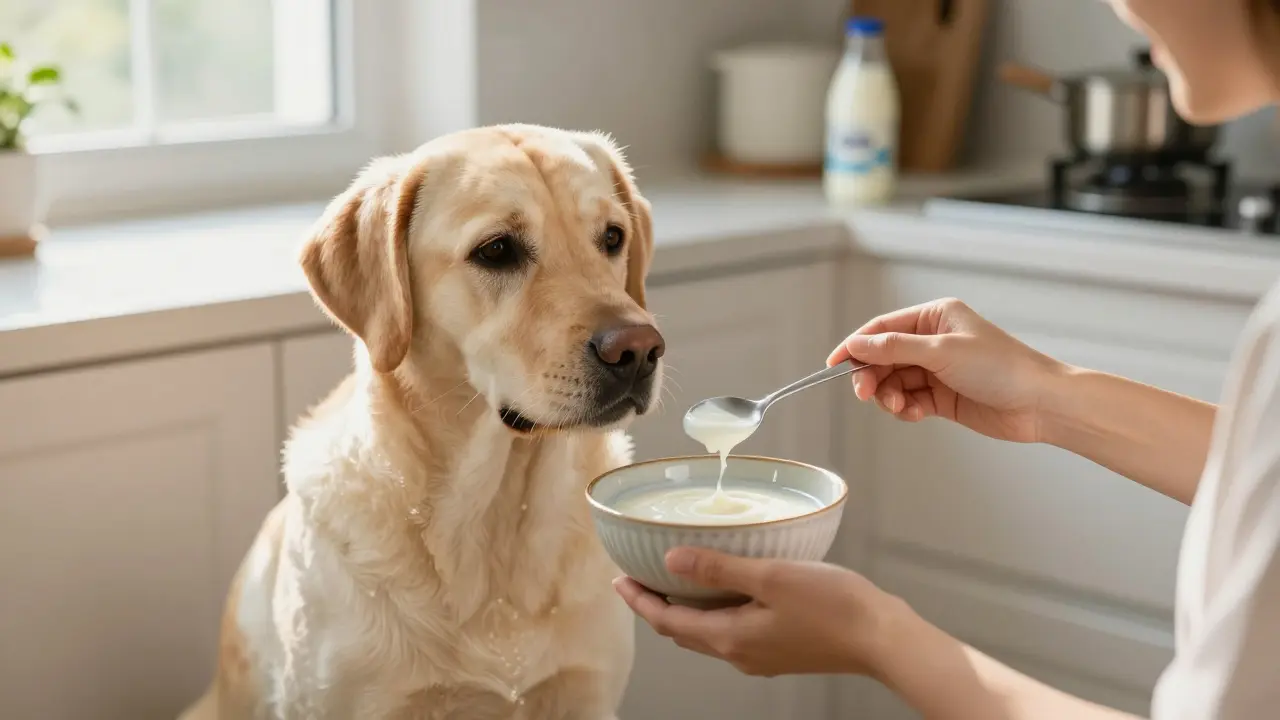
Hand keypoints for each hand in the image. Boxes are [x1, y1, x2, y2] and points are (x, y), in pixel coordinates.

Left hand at [613, 547, 896, 676]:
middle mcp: (739, 653)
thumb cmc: (833, 606)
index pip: (667, 620)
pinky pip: (732, 632)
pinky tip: (724, 590)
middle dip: (656, 605)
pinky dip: (714, 612)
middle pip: (683, 630)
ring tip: (673, 580)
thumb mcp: (770, 576)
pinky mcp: (779, 649)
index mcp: (730, 637)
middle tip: (638, 579)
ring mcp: (760, 654)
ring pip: (707, 633)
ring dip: (684, 609)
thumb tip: (671, 561)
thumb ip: (719, 568)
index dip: (639, 600)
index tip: (619, 580)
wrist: (881, 638)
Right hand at [828, 297, 1060, 443]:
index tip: (832, 364)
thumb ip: (894, 349)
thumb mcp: (941, 352)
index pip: (883, 328)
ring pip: (893, 382)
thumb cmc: (1001, 368)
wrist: (1039, 404)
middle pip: (883, 357)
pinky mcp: (942, 397)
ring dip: (888, 396)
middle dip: (872, 376)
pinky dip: (904, 409)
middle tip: (865, 394)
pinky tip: (913, 414)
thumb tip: (856, 345)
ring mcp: (937, 369)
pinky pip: (908, 400)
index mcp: (935, 316)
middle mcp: (933, 340)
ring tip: (898, 407)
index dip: (855, 346)